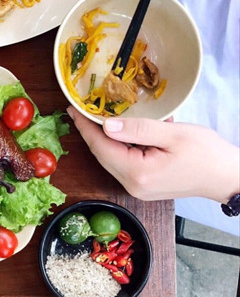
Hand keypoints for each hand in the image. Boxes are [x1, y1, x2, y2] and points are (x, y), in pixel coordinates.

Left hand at [67, 109, 239, 202]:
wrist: (227, 177)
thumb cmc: (207, 155)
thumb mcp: (173, 135)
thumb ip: (138, 129)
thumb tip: (106, 125)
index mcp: (137, 173)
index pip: (101, 147)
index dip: (85, 127)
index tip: (72, 109)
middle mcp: (132, 185)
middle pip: (102, 154)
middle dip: (89, 132)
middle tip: (78, 110)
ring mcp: (137, 187)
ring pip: (111, 158)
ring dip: (102, 138)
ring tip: (92, 116)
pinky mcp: (144, 185)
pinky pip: (122, 162)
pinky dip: (117, 145)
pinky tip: (115, 130)